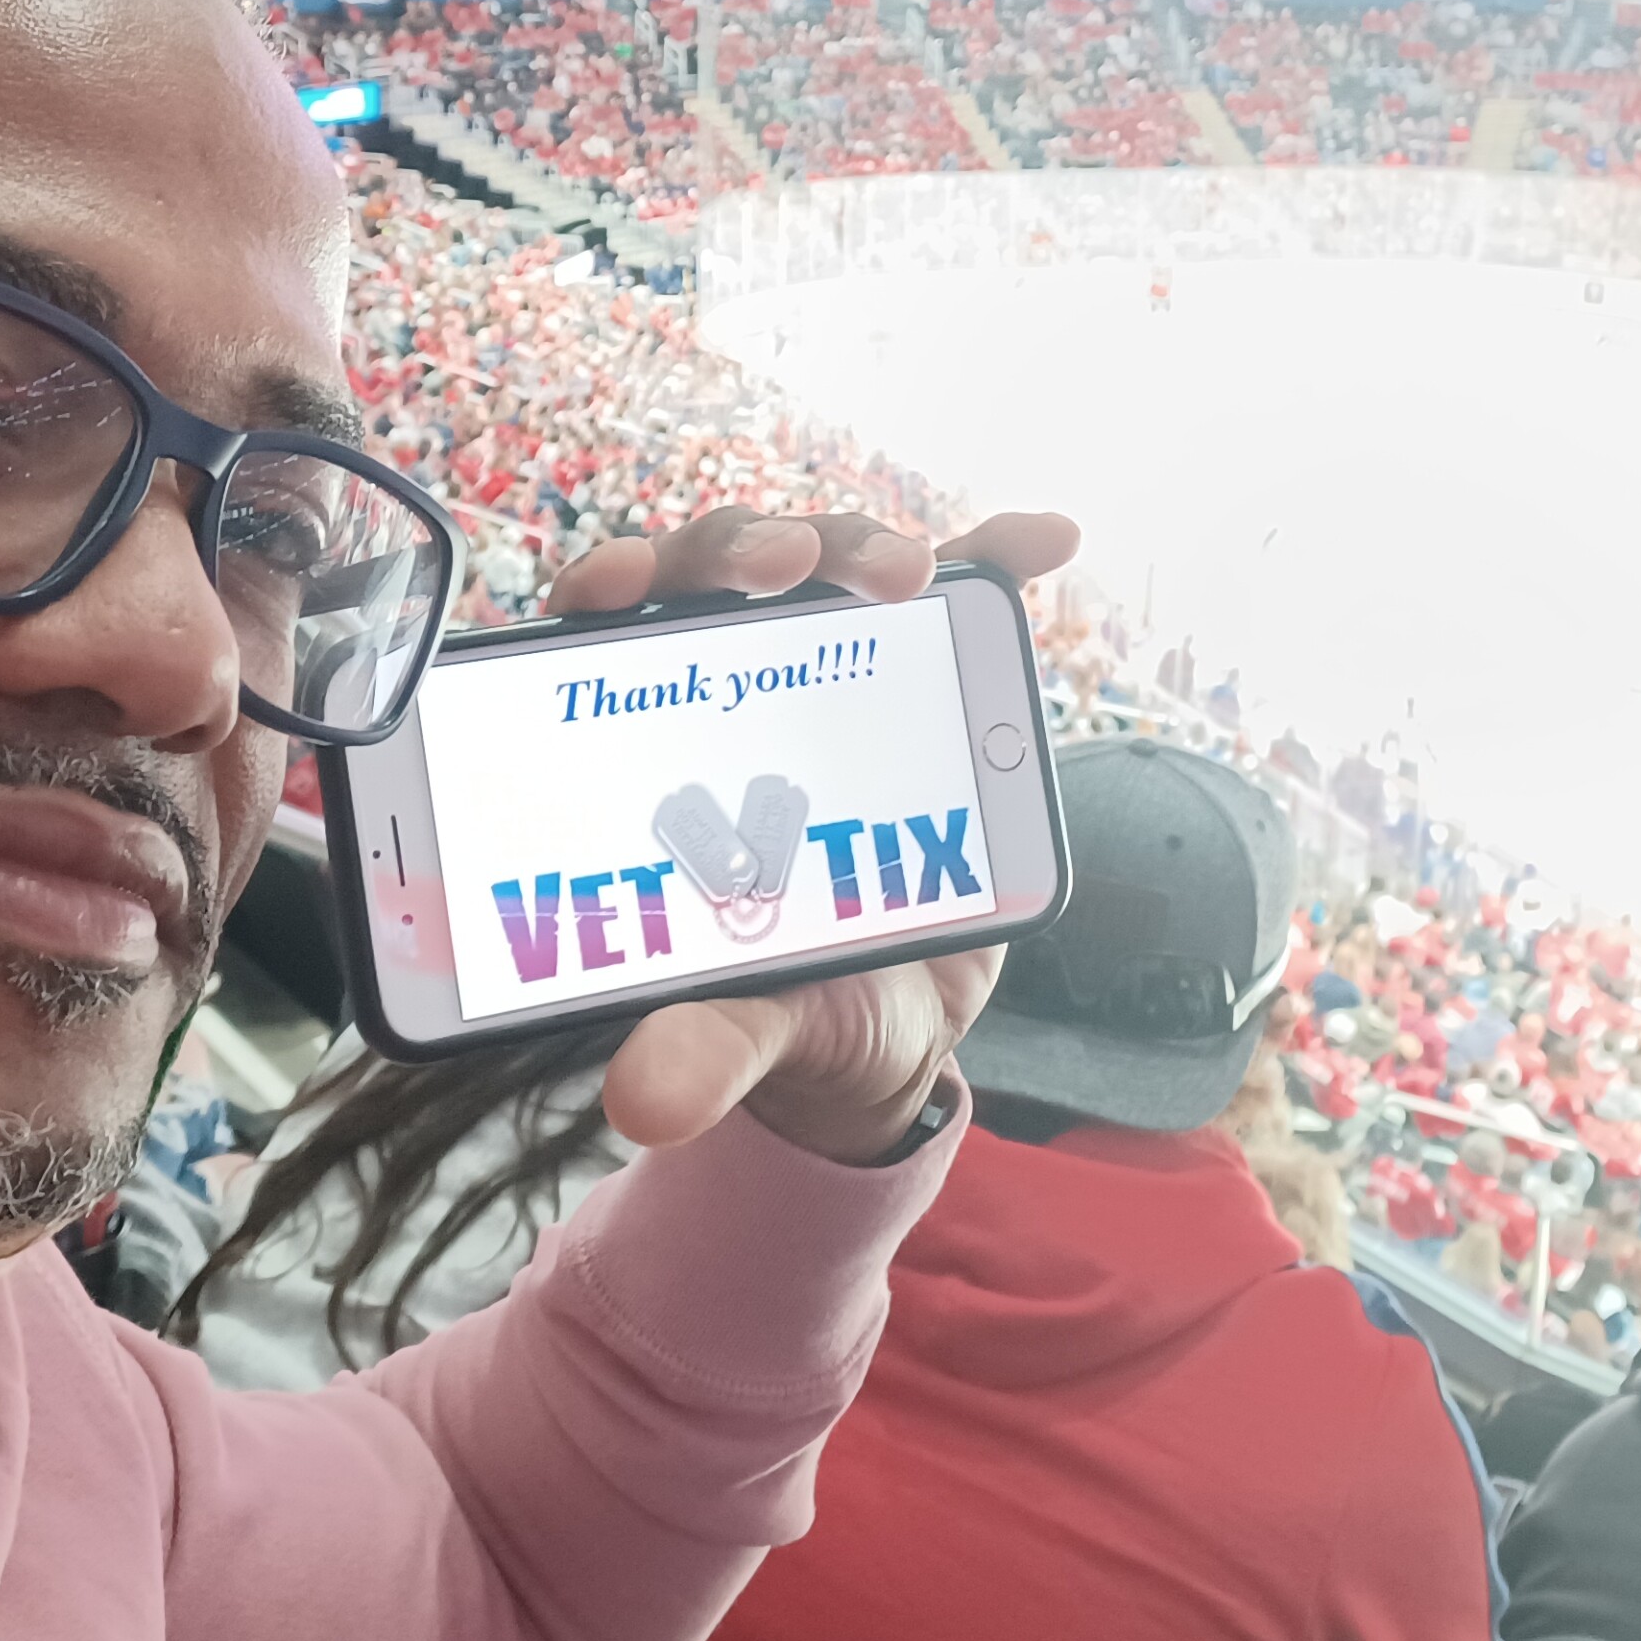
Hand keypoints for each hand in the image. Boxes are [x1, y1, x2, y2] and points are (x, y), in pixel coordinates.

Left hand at [546, 504, 1080, 1165]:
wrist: (888, 1028)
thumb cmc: (783, 1012)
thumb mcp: (749, 1028)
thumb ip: (703, 1045)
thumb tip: (646, 1103)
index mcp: (640, 749)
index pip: (597, 635)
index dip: (605, 589)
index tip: (629, 584)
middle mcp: (721, 688)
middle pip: (712, 577)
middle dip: (746, 551)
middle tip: (789, 571)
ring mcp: (825, 674)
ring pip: (823, 568)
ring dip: (859, 547)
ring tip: (911, 572)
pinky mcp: (919, 681)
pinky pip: (957, 593)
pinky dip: (998, 555)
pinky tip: (1043, 538)